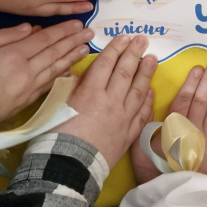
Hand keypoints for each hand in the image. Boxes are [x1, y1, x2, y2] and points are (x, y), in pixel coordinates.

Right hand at [0, 21, 92, 137]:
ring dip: (72, 57)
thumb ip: (2, 36)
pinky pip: (48, 85)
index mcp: (12, 56)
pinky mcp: (25, 103)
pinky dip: (61, 76)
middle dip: (73, 41)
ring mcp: (27, 90)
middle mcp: (25, 73)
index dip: (62, 30)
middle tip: (91, 32)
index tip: (78, 23)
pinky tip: (70, 70)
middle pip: (54, 53)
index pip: (44, 39)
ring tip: (86, 48)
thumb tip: (29, 28)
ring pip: (55, 70)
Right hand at [55, 34, 155, 168]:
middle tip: (143, 40)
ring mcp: (123, 118)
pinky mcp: (129, 135)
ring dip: (146, 73)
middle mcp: (110, 102)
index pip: (106, 64)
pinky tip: (151, 91)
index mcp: (90, 92)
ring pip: (138, 91)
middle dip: (134, 54)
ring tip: (152, 59)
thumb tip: (81, 76)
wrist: (68, 169)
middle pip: (125, 73)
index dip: (115, 49)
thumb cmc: (55, 138)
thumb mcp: (57, 107)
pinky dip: (148, 101)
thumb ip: (72, 89)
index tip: (124, 38)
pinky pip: (142, 114)